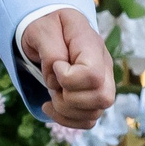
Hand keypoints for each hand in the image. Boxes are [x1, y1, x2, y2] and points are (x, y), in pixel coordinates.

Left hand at [24, 10, 114, 128]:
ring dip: (66, 111)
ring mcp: (101, 82)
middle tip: (53, 86)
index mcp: (91, 44)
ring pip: (95, 113)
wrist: (50, 27)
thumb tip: (56, 78)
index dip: (69, 79)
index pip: (93, 74)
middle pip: (102, 98)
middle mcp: (103, 65)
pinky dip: (67, 120)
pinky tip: (50, 107)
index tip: (55, 68)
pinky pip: (88, 120)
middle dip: (69, 99)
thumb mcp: (41, 29)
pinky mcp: (92, 96)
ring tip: (51, 95)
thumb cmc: (46, 26)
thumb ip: (50, 51)